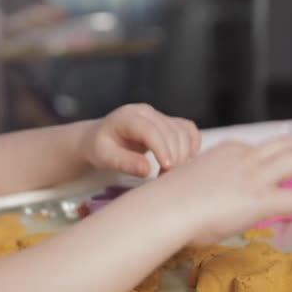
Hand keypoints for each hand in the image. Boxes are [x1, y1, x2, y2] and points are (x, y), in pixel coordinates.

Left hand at [79, 104, 200, 176]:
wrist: (100, 139)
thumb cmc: (100, 148)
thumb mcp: (104, 157)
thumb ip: (124, 162)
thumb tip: (146, 170)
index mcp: (127, 117)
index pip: (150, 129)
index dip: (161, 148)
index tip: (166, 168)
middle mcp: (146, 112)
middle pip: (170, 131)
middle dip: (173, 156)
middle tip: (165, 179)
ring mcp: (159, 116)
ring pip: (182, 131)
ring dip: (183, 154)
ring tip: (169, 174)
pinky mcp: (168, 123)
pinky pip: (188, 130)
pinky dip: (191, 145)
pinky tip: (185, 160)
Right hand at [152, 136, 291, 244]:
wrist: (166, 209)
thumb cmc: (169, 200)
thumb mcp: (191, 179)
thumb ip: (207, 180)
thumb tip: (208, 194)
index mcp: (225, 151)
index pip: (256, 147)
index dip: (271, 157)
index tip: (274, 168)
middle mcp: (244, 157)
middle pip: (287, 143)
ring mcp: (255, 175)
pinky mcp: (263, 198)